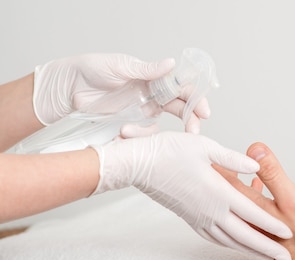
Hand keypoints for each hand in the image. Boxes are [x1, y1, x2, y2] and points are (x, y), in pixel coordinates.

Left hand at [32, 53, 209, 131]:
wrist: (68, 88)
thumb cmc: (92, 70)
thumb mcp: (120, 66)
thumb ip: (147, 70)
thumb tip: (171, 65)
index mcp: (154, 79)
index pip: (182, 89)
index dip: (196, 99)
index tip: (203, 112)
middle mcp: (153, 95)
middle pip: (180, 109)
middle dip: (190, 121)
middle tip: (193, 133)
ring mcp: (143, 111)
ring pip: (162, 126)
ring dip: (154, 135)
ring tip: (128, 133)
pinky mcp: (131, 124)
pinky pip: (142, 135)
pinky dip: (136, 138)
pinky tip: (120, 134)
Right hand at [91, 132, 291, 259]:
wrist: (137, 166)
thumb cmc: (169, 152)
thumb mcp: (205, 148)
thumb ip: (234, 160)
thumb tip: (257, 167)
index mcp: (218, 193)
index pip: (253, 213)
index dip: (273, 224)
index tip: (290, 233)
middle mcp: (211, 211)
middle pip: (245, 236)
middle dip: (267, 248)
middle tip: (286, 258)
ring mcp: (199, 219)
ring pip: (230, 241)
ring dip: (250, 250)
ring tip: (268, 257)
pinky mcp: (190, 220)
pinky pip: (215, 238)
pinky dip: (230, 244)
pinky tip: (237, 245)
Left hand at [219, 142, 294, 259]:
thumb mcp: (292, 198)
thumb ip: (272, 174)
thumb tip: (255, 149)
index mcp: (251, 206)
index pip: (226, 181)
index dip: (216, 165)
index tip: (204, 151)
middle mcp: (246, 217)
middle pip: (226, 192)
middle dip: (220, 175)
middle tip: (211, 156)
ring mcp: (252, 226)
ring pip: (235, 202)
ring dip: (231, 186)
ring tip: (227, 167)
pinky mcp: (261, 233)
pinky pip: (246, 211)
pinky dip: (246, 197)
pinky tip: (255, 186)